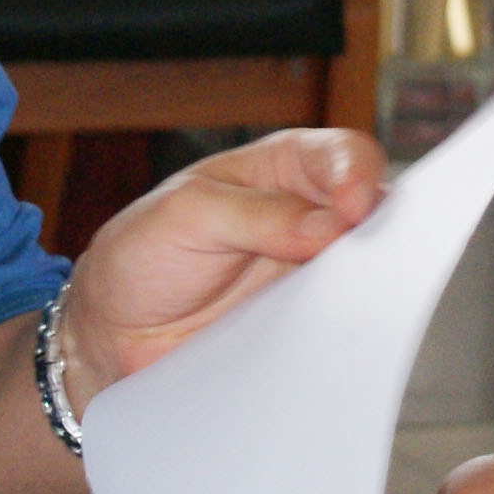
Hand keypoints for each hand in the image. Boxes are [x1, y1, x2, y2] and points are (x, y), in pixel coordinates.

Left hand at [52, 127, 383, 403]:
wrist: (114, 334)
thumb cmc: (142, 254)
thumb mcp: (183, 215)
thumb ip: (254, 215)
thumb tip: (327, 226)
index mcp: (280, 169)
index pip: (340, 154)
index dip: (355, 173)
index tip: (352, 207)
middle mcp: (307, 218)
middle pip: (371, 213)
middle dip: (379, 230)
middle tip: (366, 255)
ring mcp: (310, 276)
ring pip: (365, 274)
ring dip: (369, 285)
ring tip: (354, 299)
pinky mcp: (305, 329)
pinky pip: (339, 328)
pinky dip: (346, 332)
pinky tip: (337, 339)